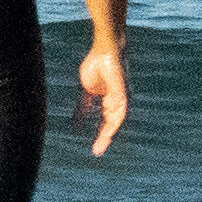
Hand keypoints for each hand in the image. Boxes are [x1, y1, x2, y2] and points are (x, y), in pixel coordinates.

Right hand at [81, 34, 132, 156]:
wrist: (104, 49)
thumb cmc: (97, 65)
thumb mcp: (87, 90)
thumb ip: (84, 104)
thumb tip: (78, 119)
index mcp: (109, 102)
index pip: (106, 123)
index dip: (100, 135)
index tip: (94, 149)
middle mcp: (117, 102)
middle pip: (112, 124)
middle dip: (104, 138)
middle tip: (96, 152)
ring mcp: (121, 95)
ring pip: (117, 118)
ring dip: (109, 131)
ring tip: (101, 142)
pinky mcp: (122, 89)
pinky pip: (120, 105)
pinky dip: (114, 116)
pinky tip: (108, 125)